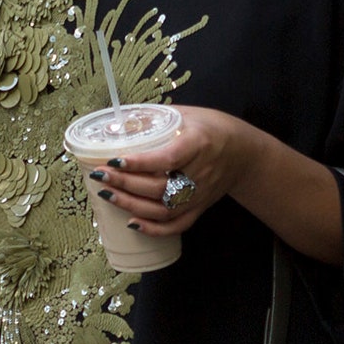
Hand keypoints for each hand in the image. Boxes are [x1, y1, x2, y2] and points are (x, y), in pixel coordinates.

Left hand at [86, 105, 250, 241]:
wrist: (243, 152)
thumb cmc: (212, 128)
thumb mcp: (189, 114)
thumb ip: (156, 118)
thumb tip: (118, 122)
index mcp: (199, 144)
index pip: (168, 158)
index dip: (140, 163)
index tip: (114, 161)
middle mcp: (200, 173)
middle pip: (160, 187)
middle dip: (125, 184)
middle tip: (100, 176)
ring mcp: (200, 195)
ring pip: (164, 209)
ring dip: (132, 205)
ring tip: (107, 194)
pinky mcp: (200, 208)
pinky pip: (177, 225)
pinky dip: (154, 229)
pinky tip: (132, 224)